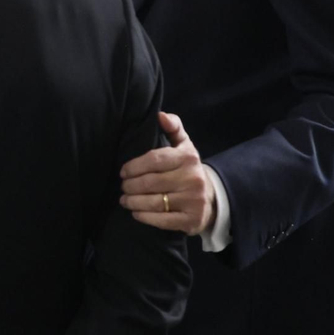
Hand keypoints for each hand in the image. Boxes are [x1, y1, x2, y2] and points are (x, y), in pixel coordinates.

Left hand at [120, 112, 214, 234]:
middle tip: (122, 187)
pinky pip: (162, 220)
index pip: (154, 160)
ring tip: (125, 200)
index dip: (134, 166)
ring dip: (133, 202)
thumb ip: (173, 128)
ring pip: (154, 202)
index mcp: (188, 158)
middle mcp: (192, 178)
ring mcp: (193, 200)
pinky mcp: (191, 220)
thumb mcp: (184, 146)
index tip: (122, 172)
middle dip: (130, 186)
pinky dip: (144, 217)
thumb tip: (160, 115)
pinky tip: (136, 213)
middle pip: (151, 182)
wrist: (211, 199)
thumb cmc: (188, 169)